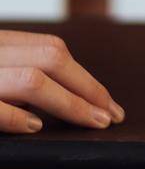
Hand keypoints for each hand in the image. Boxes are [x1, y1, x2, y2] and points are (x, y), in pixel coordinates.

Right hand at [0, 30, 124, 132]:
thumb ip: (21, 76)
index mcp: (1, 42)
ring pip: (31, 80)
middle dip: (87, 89)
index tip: (108, 103)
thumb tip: (66, 98)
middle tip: (109, 116)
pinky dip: (18, 118)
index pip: (52, 50)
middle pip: (51, 59)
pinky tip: (35, 126)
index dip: (85, 77)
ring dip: (68, 103)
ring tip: (91, 121)